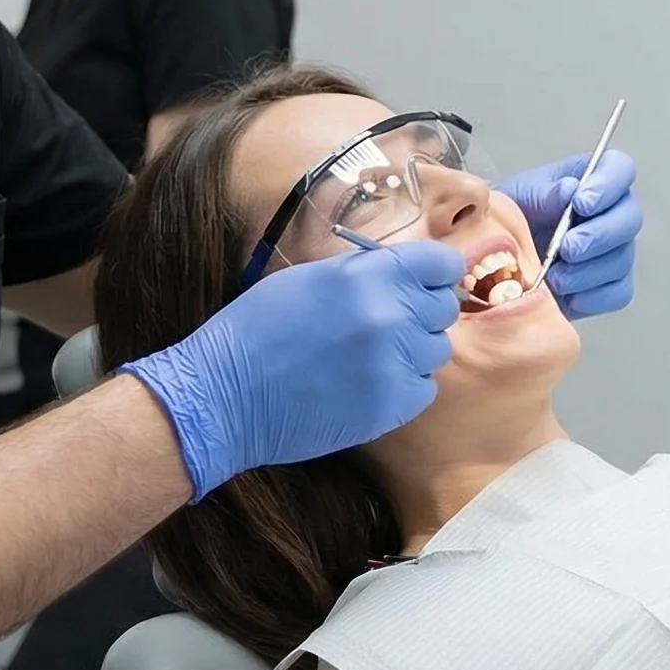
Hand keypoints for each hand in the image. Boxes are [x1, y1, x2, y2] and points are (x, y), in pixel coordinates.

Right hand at [121, 241, 463, 498]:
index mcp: (370, 274)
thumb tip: (408, 272)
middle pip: (444, 308)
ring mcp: (395, 363)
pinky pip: (424, 388)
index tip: (428, 282)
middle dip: (421, 312)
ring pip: (436, 351)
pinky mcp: (392, 406)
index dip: (438, 272)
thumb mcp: (313, 278)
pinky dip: (404, 386)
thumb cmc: (259, 328)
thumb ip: (368, 272)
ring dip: (412, 351)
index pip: (442, 263)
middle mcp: (391, 315)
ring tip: (370, 356)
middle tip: (387, 323)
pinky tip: (368, 383)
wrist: (226, 395)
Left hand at [498, 151, 640, 320]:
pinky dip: (589, 296)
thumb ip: (544, 192)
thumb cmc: (513, 219)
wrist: (499, 260)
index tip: (582, 203)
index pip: (620, 169)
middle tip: (568, 248)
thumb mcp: (519, 197)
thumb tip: (570, 189)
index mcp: (592, 180)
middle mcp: (611, 213)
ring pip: (621, 260)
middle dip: (598, 236)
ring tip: (554, 275)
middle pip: (630, 219)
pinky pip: (616, 293)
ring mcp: (615, 251)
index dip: (608, 185)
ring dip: (587, 271)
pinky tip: (565, 292)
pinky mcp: (611, 285)